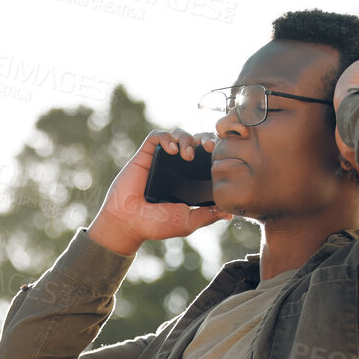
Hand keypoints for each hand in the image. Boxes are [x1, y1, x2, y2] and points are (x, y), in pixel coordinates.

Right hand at [88, 129, 234, 255]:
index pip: (207, 157)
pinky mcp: (145, 155)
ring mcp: (161, 159)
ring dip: (186, 139)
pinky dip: (166, 137)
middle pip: (196, 140)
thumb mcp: (189, 221)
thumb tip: (229, 213)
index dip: (215, 151)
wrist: (129, 223)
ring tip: (187, 155)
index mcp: (189, 180)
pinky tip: (171, 150)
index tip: (222, 155)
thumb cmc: (156, 224)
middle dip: (205, 138)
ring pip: (178, 134)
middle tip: (209, 147)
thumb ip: (208, 215)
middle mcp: (176, 167)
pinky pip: (157, 136)